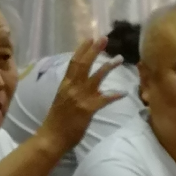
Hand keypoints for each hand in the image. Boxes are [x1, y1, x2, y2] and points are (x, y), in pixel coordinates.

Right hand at [39, 37, 125, 151]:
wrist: (51, 137)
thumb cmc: (56, 120)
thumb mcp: (62, 100)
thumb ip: (73, 91)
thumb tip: (87, 85)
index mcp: (64, 85)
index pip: (73, 63)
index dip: (82, 50)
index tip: (90, 38)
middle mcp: (72, 88)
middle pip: (84, 64)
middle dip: (94, 50)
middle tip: (104, 38)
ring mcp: (80, 98)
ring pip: (96, 77)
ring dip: (108, 66)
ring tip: (119, 58)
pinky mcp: (88, 109)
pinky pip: (104, 99)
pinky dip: (114, 95)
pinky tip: (124, 92)